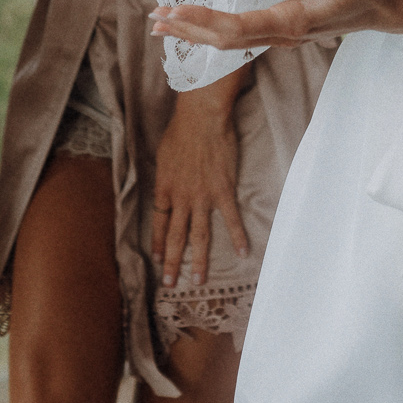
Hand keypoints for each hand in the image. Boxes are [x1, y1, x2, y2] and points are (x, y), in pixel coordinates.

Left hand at [149, 0, 402, 51]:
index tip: (174, 13)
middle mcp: (284, 33)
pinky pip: (240, 34)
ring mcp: (283, 33)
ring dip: (195, 32)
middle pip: (226, 40)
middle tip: (155, 19)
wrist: (390, 8)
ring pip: (230, 40)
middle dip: (189, 30)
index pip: (239, 29)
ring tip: (163, 25)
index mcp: (295, 21)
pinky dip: (213, 29)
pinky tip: (199, 25)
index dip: (203, 22)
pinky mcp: (284, 27)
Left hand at [152, 83, 246, 288]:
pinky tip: (244, 253)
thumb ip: (166, 177)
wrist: (201, 119)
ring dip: (199, 260)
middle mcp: (181, 199)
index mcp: (164, 189)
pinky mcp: (223, 191)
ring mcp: (203, 198)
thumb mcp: (163, 156)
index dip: (159, 243)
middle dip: (172, 263)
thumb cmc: (180, 131)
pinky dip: (238, 237)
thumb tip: (166, 189)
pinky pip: (231, 219)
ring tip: (198, 280)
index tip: (158, 260)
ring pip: (199, 236)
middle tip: (169, 284)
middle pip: (176, 237)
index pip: (159, 223)